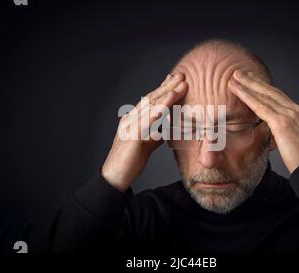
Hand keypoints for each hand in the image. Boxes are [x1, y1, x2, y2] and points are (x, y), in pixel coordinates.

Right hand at [102, 72, 187, 190]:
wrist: (115, 176)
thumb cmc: (131, 160)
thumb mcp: (147, 144)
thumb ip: (155, 134)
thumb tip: (166, 129)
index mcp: (134, 119)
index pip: (150, 100)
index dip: (164, 88)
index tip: (177, 79)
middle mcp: (130, 118)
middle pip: (151, 99)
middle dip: (167, 86)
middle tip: (182, 75)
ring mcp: (130, 126)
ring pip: (149, 106)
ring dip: (166, 95)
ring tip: (179, 85)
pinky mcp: (131, 136)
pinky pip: (146, 121)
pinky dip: (158, 112)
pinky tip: (168, 105)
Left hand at [229, 70, 298, 172]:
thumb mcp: (296, 142)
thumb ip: (285, 133)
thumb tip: (275, 135)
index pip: (278, 96)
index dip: (264, 87)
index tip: (253, 79)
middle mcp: (295, 110)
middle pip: (270, 91)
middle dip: (254, 80)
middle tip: (239, 72)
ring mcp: (290, 115)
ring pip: (263, 95)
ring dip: (247, 85)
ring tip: (234, 77)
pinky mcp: (282, 123)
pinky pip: (260, 106)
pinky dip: (247, 96)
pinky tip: (237, 90)